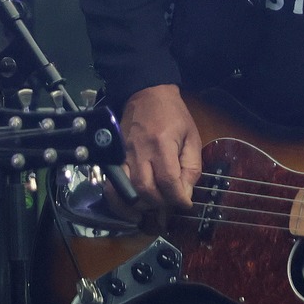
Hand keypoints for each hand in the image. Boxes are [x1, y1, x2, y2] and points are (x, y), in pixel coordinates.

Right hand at [119, 84, 203, 212]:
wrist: (147, 93)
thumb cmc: (173, 115)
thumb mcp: (192, 137)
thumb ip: (191, 167)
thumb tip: (184, 194)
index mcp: (162, 144)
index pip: (168, 181)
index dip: (178, 199)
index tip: (186, 205)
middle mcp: (139, 152)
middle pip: (146, 190)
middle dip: (161, 204)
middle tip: (170, 206)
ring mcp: (123, 155)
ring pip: (127, 191)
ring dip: (141, 206)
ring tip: (153, 210)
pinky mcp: (114, 158)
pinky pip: (111, 186)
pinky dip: (119, 203)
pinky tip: (131, 210)